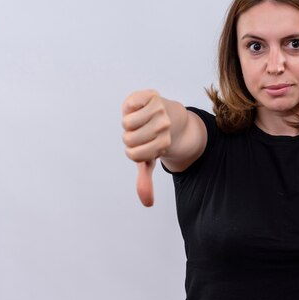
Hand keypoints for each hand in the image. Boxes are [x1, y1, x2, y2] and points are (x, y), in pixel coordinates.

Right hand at [121, 90, 171, 205]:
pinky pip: (129, 106)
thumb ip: (146, 180)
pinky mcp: (152, 95)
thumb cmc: (155, 139)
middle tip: (142, 132)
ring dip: (129, 122)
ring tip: (141, 121)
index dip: (134, 150)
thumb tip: (148, 203)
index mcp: (164, 143)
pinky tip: (138, 108)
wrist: (171, 115)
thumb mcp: (149, 159)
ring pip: (127, 123)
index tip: (145, 145)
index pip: (133, 155)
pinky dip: (129, 108)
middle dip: (130, 137)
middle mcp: (164, 126)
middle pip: (129, 139)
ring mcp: (160, 110)